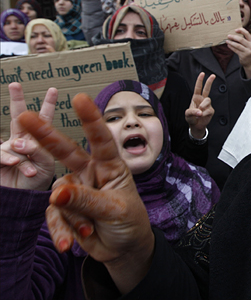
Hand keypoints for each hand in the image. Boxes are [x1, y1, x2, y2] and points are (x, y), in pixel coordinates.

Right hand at [0, 83, 56, 190]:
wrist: (21, 204)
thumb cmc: (38, 185)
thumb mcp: (46, 167)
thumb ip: (40, 151)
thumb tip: (24, 143)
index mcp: (38, 141)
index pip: (44, 120)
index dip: (48, 105)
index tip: (54, 89)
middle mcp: (22, 141)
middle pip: (19, 118)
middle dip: (17, 100)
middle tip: (15, 84)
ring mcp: (8, 150)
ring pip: (14, 140)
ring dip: (22, 147)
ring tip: (27, 158)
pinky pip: (2, 153)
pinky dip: (9, 158)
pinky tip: (14, 163)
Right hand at [18, 93, 153, 293]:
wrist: (124, 248)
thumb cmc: (129, 221)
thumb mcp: (115, 210)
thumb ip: (87, 201)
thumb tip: (57, 194)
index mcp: (111, 167)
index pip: (101, 140)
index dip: (91, 119)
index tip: (80, 98)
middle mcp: (91, 173)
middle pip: (66, 152)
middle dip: (46, 136)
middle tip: (24, 117)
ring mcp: (76, 190)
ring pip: (60, 197)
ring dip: (72, 217)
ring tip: (87, 232)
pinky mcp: (65, 209)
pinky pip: (54, 216)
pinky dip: (61, 231)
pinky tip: (69, 244)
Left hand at [185, 72, 214, 138]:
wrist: (196, 126)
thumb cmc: (191, 118)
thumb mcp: (188, 114)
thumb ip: (192, 112)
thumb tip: (200, 111)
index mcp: (196, 98)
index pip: (198, 88)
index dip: (200, 80)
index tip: (202, 74)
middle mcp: (202, 100)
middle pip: (207, 89)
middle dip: (209, 82)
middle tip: (213, 75)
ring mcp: (207, 105)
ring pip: (208, 100)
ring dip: (203, 106)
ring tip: (199, 112)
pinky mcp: (211, 110)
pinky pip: (209, 110)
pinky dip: (204, 114)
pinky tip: (202, 116)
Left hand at [226, 28, 250, 78]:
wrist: (250, 62)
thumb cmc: (248, 51)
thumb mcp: (249, 45)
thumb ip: (245, 40)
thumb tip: (235, 33)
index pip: (247, 34)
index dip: (241, 30)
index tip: (235, 30)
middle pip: (241, 39)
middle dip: (234, 37)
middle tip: (228, 36)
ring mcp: (247, 51)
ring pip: (238, 45)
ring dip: (231, 42)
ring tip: (227, 41)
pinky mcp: (243, 56)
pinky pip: (236, 50)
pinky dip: (231, 47)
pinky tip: (228, 45)